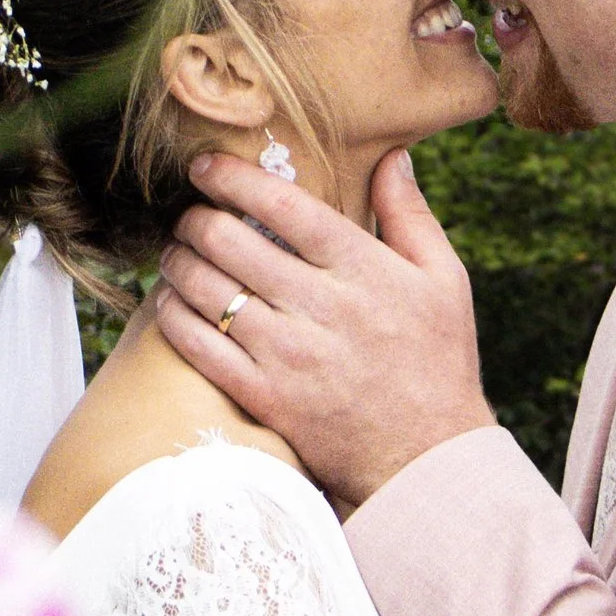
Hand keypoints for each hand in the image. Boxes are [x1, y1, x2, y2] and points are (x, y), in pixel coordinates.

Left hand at [152, 146, 494, 505]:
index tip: (205, 166)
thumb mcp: (444, 281)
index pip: (282, 206)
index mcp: (363, 269)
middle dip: (195, 218)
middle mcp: (320, 306)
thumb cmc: (438, 363)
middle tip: (189, 216)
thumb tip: (391, 155)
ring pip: (206, 289)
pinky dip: (173, 317)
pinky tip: (171, 303)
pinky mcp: (264, 397)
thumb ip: (410, 215)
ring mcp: (288, 354)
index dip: (232, 178)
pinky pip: (198, 347)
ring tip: (176, 253)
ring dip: (178, 262)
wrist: (426, 459)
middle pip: (229, 241)